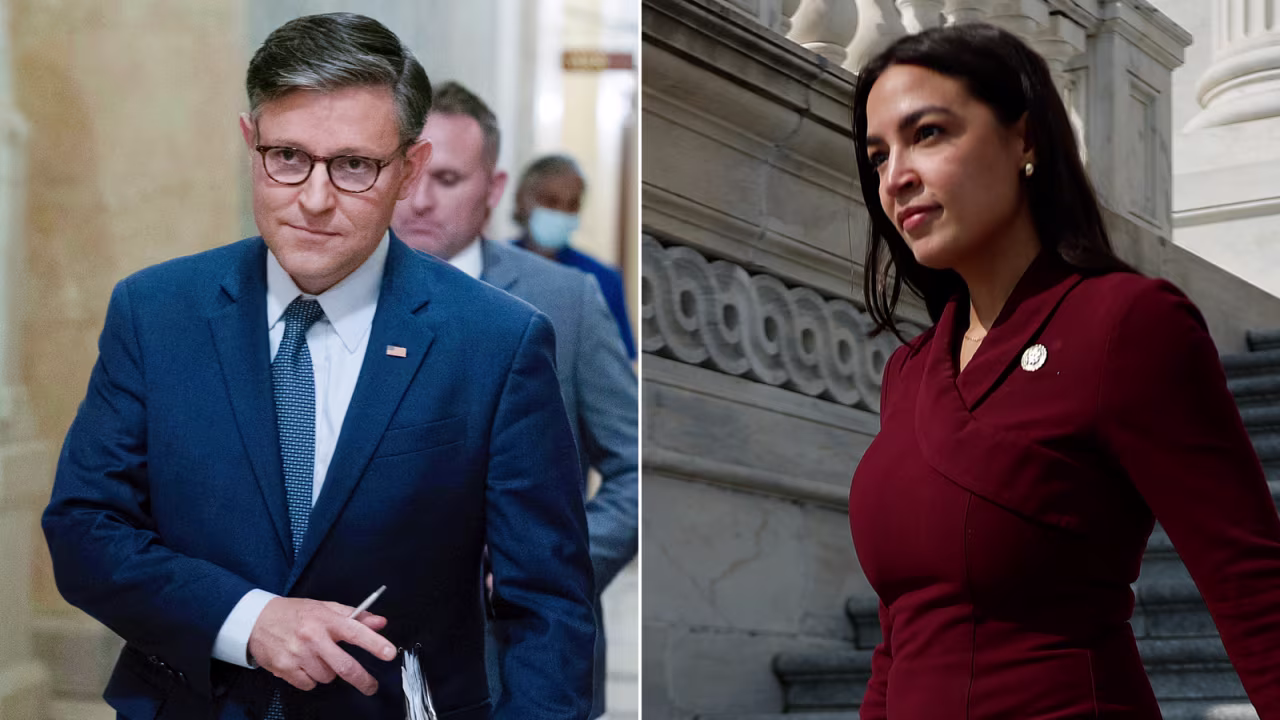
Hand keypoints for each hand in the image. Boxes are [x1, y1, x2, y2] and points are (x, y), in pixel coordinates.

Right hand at [247, 597, 395, 695]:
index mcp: (325, 619)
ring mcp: (298, 655)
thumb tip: (379, 622)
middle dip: (362, 679)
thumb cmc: (294, 613)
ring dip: (329, 672)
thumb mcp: (324, 607)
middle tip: (371, 686)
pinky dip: (311, 679)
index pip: (355, 631)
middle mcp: (312, 637)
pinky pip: (309, 684)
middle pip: (344, 666)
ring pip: (327, 677)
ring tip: (318, 657)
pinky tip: (304, 665)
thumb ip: (354, 615)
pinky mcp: (285, 669)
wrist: (256, 620)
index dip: (374, 643)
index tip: (389, 653)